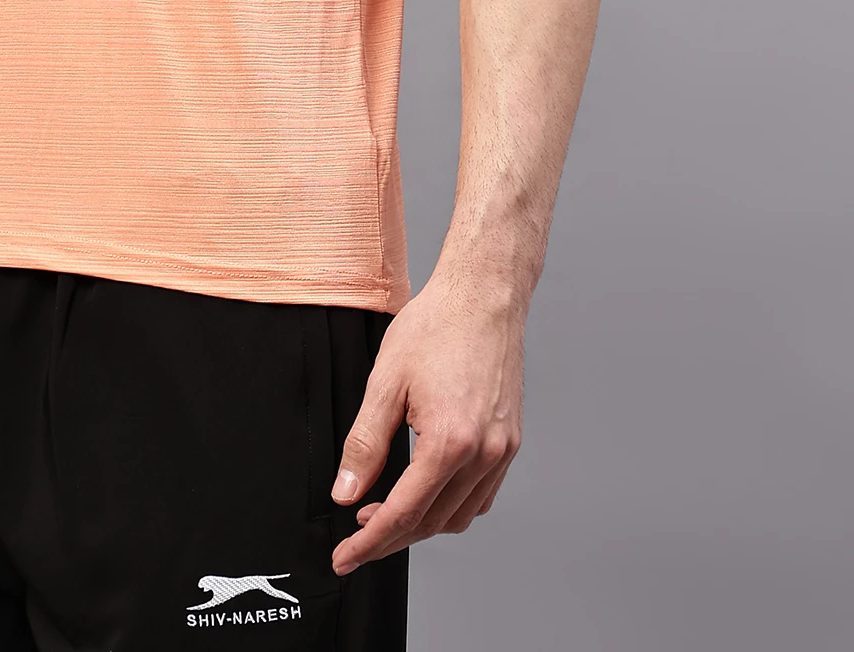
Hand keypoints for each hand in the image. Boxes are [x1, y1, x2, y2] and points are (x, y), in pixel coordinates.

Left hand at [329, 270, 524, 572]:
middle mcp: (483, 454)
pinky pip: (481, 496)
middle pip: (433, 523)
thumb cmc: (436, 327)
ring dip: (422, 525)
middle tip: (356, 537)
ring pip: (460, 516)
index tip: (345, 558)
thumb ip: (365, 444)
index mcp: (450, 441)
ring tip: (385, 511)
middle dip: (392, 536)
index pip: (405, 513)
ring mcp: (501, 450)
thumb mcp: (386, 382)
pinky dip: (451, 506)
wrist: (484, 296)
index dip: (370, 541)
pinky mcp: (509, 442)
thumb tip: (346, 493)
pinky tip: (426, 493)